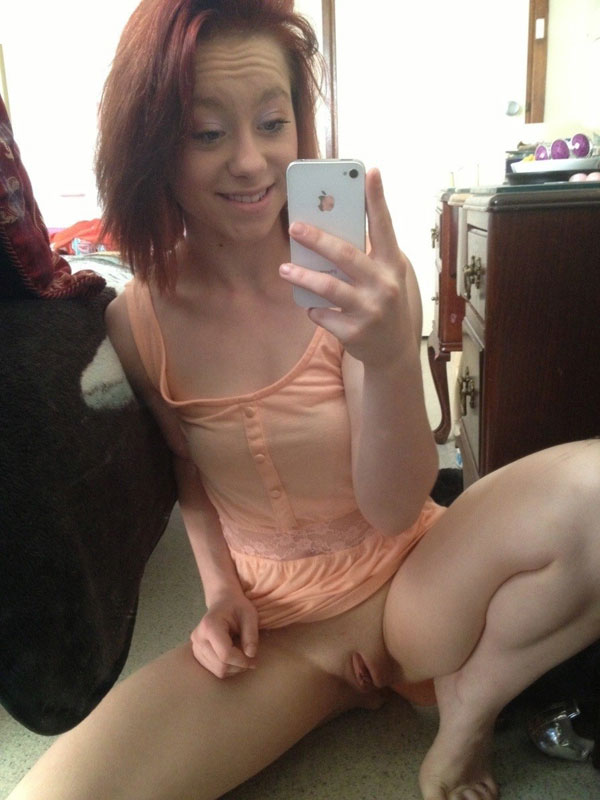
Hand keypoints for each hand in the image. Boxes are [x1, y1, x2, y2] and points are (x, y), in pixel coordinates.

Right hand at [190, 590, 258, 678]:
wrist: (223, 601)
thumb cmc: (237, 607)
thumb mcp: (250, 615)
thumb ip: (251, 634)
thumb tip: (250, 655)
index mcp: (210, 626)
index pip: (225, 654)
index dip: (242, 661)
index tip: (254, 659)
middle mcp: (198, 637)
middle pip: (220, 665)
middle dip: (239, 666)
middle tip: (251, 658)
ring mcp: (195, 646)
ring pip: (217, 670)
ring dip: (234, 668)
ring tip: (242, 656)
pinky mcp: (197, 652)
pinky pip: (213, 669)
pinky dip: (226, 668)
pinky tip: (233, 657)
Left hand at [280, 168, 415, 367]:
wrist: (392, 351)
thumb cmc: (383, 302)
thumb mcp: (383, 276)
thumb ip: (364, 255)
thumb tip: (327, 228)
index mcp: (392, 264)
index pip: (384, 226)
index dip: (377, 199)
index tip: (370, 172)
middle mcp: (385, 285)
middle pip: (346, 255)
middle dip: (318, 239)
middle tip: (294, 227)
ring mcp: (370, 310)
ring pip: (328, 287)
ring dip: (303, 276)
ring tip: (284, 269)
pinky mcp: (355, 332)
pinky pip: (323, 315)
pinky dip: (313, 309)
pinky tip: (312, 306)